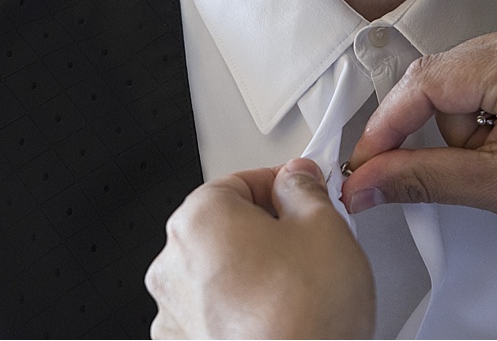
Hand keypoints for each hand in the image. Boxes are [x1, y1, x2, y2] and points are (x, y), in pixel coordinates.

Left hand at [146, 158, 374, 338]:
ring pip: (217, 273)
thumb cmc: (303, 317)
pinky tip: (277, 317)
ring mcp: (173, 313)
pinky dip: (239, 311)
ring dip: (250, 273)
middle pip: (224, 227)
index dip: (280, 185)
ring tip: (296, 288)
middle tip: (307, 243)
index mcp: (199, 219)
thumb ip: (305, 190)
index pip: (240, 181)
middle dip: (265, 231)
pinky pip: (213, 313)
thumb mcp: (324, 227)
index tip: (303, 194)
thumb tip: (298, 179)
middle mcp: (172, 263)